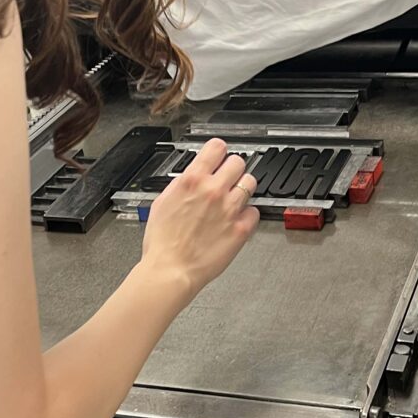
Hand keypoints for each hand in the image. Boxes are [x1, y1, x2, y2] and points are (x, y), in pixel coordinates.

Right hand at [140, 139, 258, 303]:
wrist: (171, 270)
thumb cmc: (163, 242)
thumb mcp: (162, 202)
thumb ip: (182, 185)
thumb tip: (193, 177)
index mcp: (192, 181)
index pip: (216, 147)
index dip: (218, 151)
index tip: (219, 156)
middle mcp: (213, 190)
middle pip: (238, 162)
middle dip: (232, 169)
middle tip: (227, 179)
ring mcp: (230, 209)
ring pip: (250, 183)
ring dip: (242, 188)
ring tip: (233, 199)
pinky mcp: (241, 228)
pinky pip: (254, 211)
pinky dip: (247, 214)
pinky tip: (235, 220)